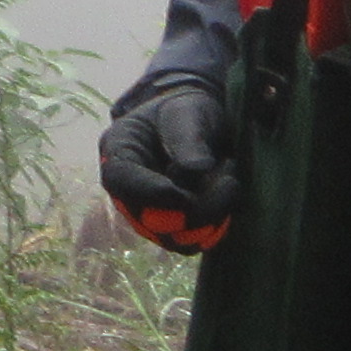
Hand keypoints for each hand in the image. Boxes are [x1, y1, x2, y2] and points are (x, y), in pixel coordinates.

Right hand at [99, 77, 235, 255]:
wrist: (202, 123)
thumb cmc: (188, 110)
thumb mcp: (188, 112)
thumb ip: (188, 138)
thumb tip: (197, 170)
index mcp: (119, 150)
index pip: (119, 179)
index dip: (147, 192)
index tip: (182, 195)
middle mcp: (128, 188)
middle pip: (146, 219)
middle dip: (192, 209)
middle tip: (230, 179)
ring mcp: (149, 212)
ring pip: (173, 237)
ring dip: (210, 216)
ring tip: (231, 178)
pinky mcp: (174, 227)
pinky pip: (193, 241)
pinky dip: (217, 225)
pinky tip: (229, 193)